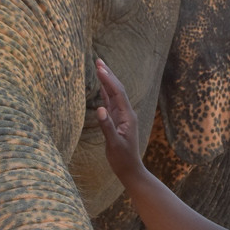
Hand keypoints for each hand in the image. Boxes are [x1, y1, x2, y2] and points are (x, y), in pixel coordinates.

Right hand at [95, 58, 144, 183]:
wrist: (130, 169)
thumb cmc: (122, 159)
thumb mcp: (114, 144)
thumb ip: (107, 127)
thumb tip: (100, 109)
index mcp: (127, 116)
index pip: (117, 93)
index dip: (108, 80)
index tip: (99, 68)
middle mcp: (126, 113)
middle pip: (117, 89)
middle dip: (108, 74)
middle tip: (98, 60)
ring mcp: (122, 116)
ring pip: (114, 94)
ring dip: (107, 80)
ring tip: (99, 67)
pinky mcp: (117, 120)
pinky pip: (111, 102)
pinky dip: (105, 92)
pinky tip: (101, 86)